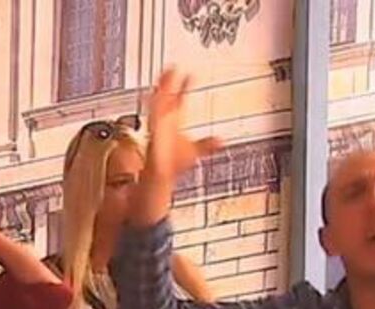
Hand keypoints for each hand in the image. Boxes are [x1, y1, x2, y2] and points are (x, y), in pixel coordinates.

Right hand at [143, 68, 223, 183]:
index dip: (184, 86)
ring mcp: (157, 126)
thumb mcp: (195, 151)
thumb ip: (208, 145)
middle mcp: (164, 122)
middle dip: (169, 82)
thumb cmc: (172, 164)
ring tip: (167, 74)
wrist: (160, 175)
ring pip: (158, 102)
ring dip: (162, 88)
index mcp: (173, 122)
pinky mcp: (152, 133)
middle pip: (166, 96)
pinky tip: (157, 96)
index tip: (190, 74)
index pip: (179, 99)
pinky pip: (153, 115)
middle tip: (173, 67)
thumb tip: (222, 141)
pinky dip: (155, 106)